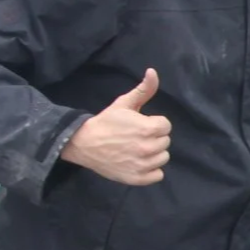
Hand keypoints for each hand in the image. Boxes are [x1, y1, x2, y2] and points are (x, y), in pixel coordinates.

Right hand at [60, 69, 171, 184]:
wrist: (83, 143)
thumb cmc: (106, 122)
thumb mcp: (124, 103)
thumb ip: (143, 89)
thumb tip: (153, 71)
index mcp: (148, 128)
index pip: (166, 126)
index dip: (154, 123)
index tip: (141, 124)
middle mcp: (148, 148)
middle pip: (165, 142)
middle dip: (154, 138)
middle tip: (137, 137)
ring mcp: (142, 165)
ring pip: (163, 158)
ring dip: (154, 154)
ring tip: (138, 149)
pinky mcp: (136, 178)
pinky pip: (157, 175)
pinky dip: (151, 171)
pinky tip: (139, 162)